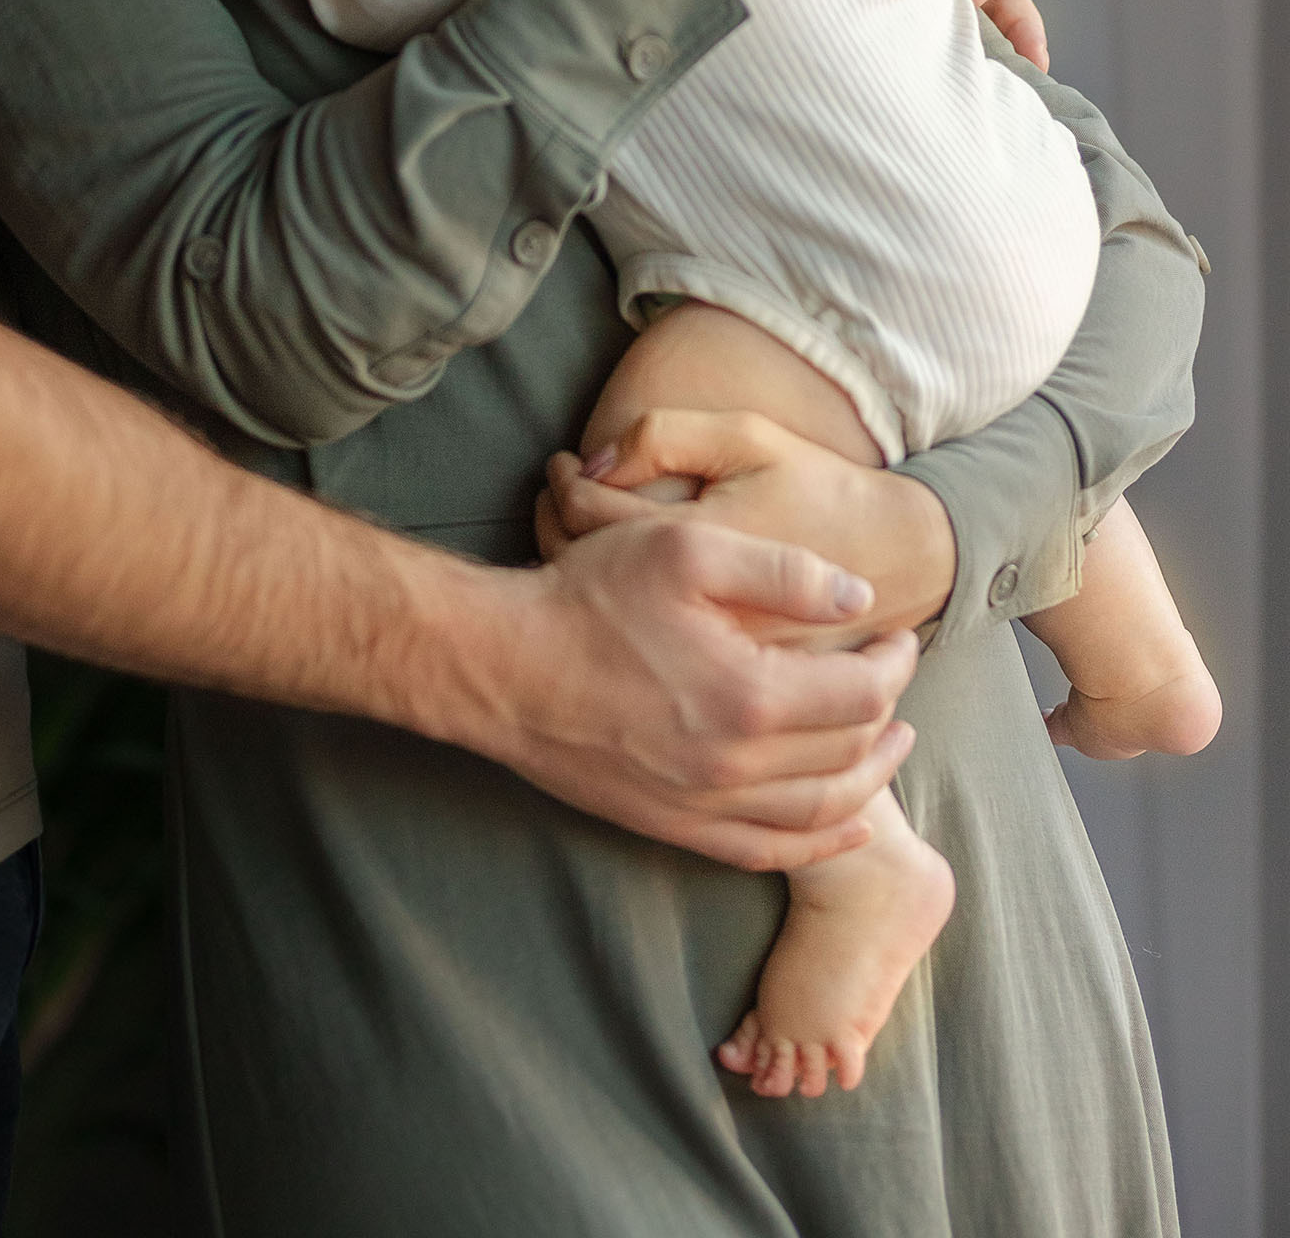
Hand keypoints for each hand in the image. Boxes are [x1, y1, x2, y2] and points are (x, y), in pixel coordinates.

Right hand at [481, 512, 918, 869]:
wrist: (504, 667)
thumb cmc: (590, 598)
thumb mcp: (688, 550)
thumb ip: (784, 571)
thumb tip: (859, 601)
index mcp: (751, 697)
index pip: (861, 694)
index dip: (893, 663)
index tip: (897, 635)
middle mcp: (738, 767)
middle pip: (849, 754)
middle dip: (887, 714)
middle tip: (894, 677)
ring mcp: (705, 806)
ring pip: (821, 812)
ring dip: (870, 780)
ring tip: (890, 745)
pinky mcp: (674, 826)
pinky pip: (769, 851)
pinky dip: (821, 842)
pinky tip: (847, 823)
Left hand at [536, 407, 956, 640]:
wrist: (894, 557)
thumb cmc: (816, 488)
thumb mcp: (747, 437)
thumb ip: (665, 435)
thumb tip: (592, 460)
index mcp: (693, 541)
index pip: (584, 512)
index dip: (561, 484)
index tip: (561, 466)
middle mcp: (691, 608)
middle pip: (580, 568)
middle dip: (554, 526)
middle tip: (556, 493)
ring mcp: (708, 652)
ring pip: (604, 612)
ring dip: (575, 559)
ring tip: (576, 524)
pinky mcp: (727, 683)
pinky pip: (645, 638)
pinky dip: (619, 605)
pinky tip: (626, 572)